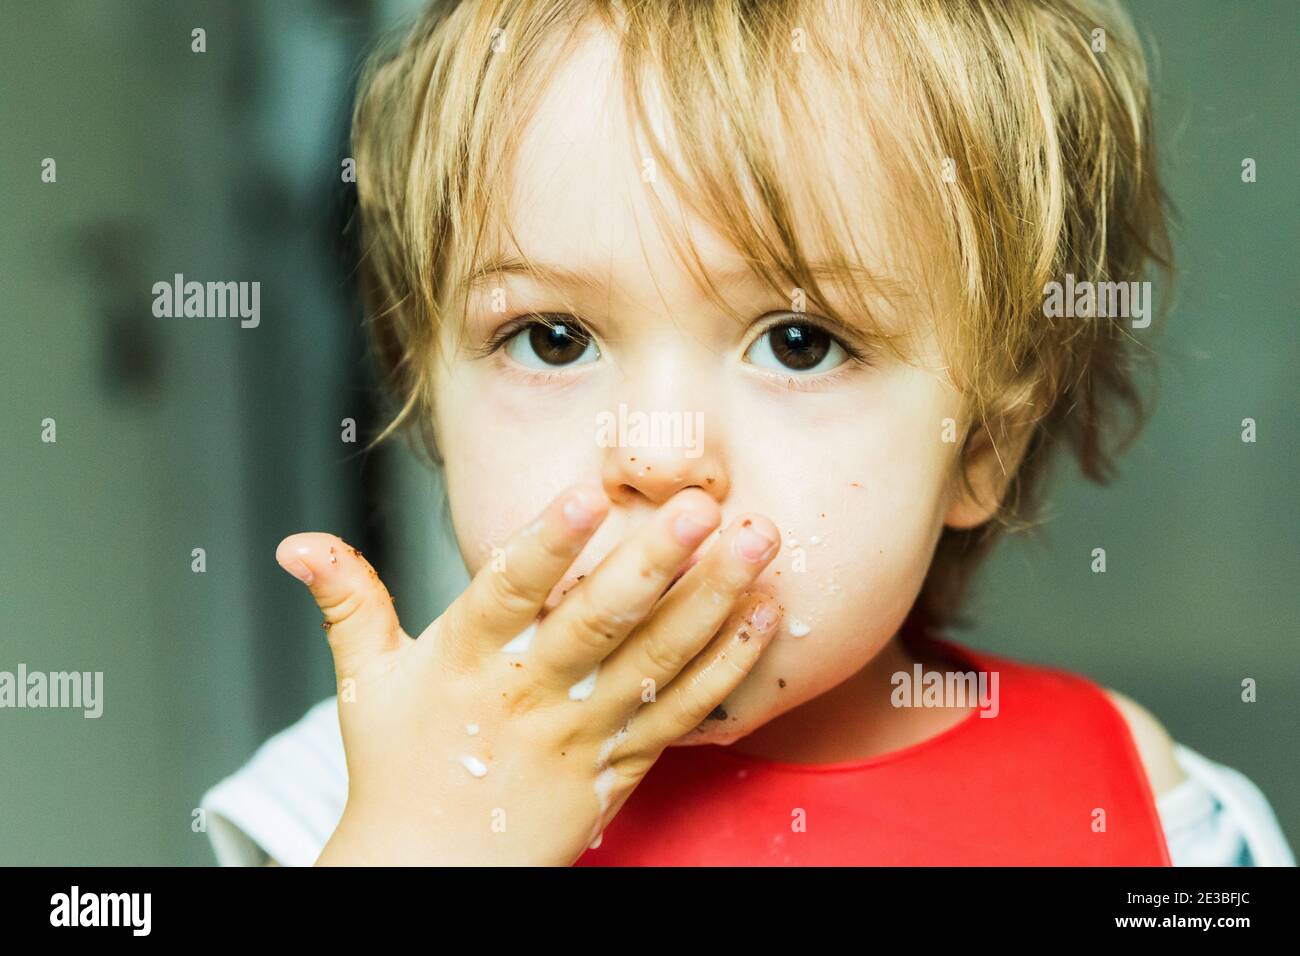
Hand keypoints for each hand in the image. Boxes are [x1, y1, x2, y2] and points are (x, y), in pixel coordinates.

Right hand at [276, 484, 780, 865]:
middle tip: (701, 505)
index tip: (587, 495)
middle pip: (598, 624)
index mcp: (464, 661)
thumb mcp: (362, 682)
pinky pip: (682, 715)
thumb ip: (347, 600)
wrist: (430, 874)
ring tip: (758, 542)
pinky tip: (764, 613)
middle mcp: (529, 694)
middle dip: (654, 562)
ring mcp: (582, 733)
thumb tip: (297, 542)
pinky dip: (725, 665)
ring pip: (656, 664)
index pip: (506, 593)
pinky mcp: (620, 766)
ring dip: (713, 600)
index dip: (547, 545)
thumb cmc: (398, 769)